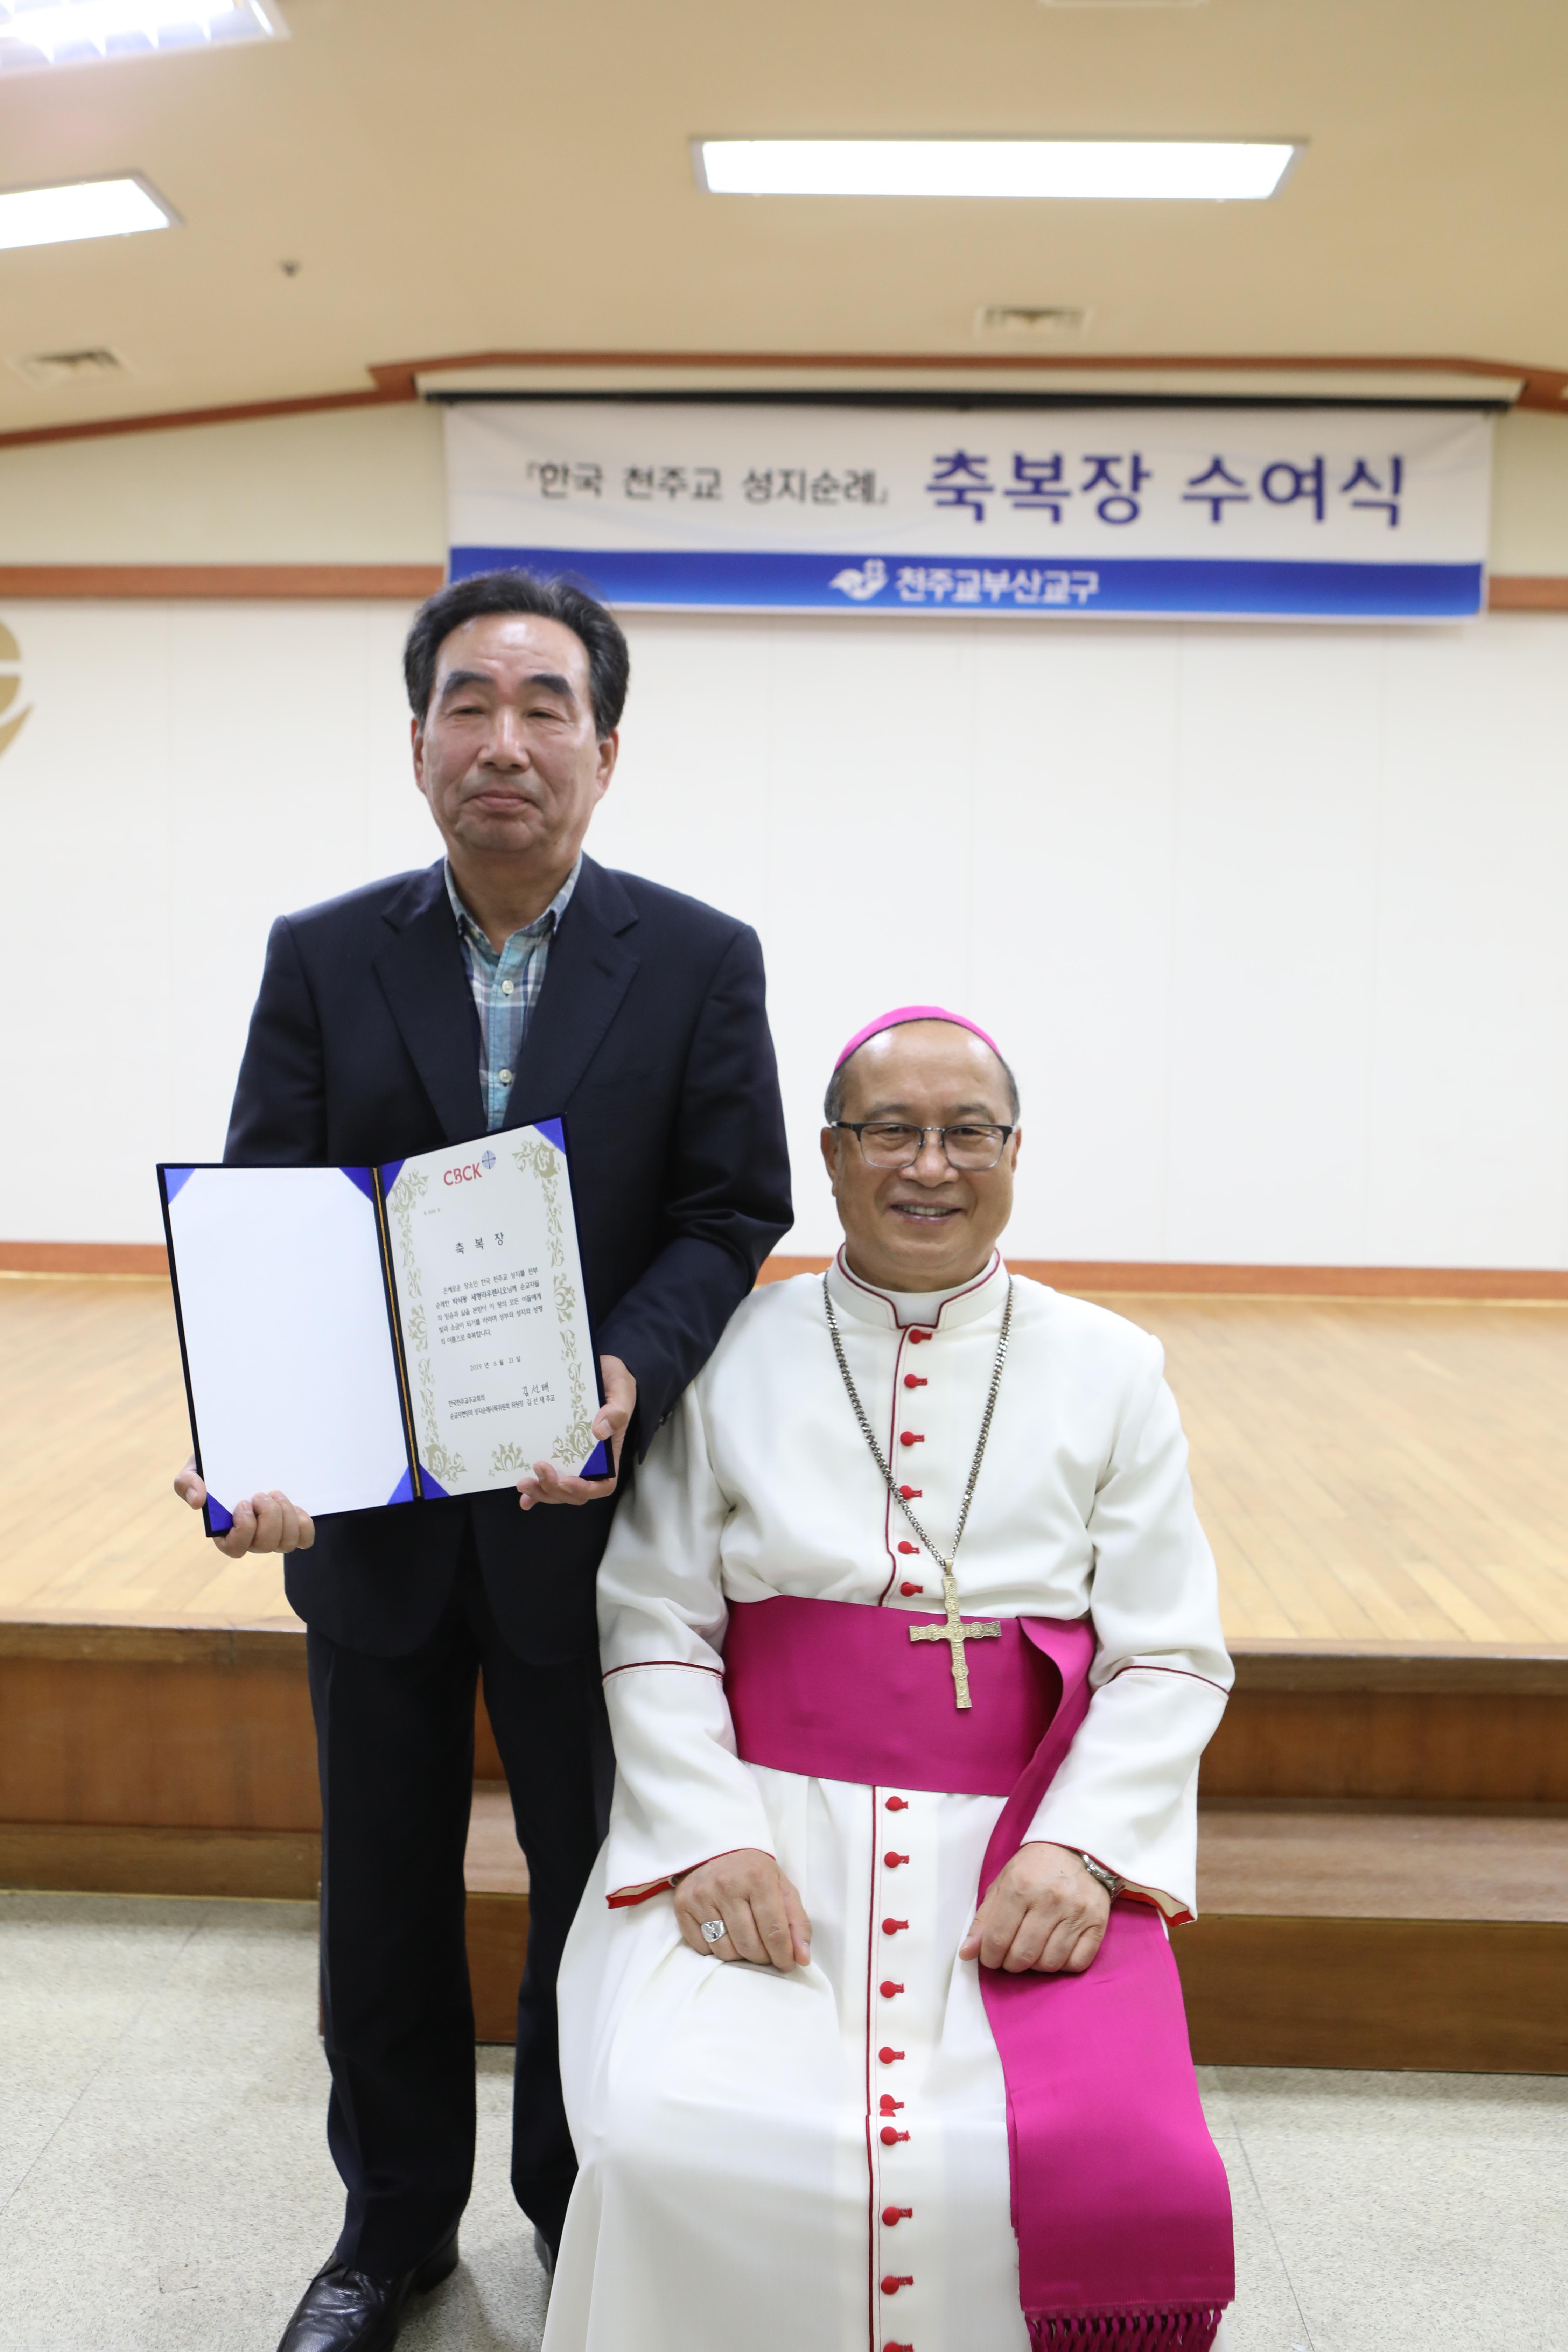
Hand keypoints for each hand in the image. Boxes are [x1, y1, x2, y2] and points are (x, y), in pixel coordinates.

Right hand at [172, 1457, 314, 1558]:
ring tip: (276, 1494)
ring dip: (286, 1517)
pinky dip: (304, 1524)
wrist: (242, 1456)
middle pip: (265, 1545)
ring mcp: (273, 1533)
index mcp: (225, 1530)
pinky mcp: (292, 1526)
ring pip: (286, 1543)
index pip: (235, 1548)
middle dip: (268, 1517)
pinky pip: (304, 1539)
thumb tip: (198, 1501)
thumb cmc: (216, 1466)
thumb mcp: (196, 1468)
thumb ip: (187, 1482)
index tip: (243, 1503)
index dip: (243, 1530)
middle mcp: (250, 1537)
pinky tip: (296, 1505)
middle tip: (262, 1493)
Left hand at [518, 1354, 634, 1508]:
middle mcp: (590, 1460)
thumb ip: (617, 1410)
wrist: (601, 1370)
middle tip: (537, 1469)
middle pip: (575, 1492)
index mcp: (609, 1452)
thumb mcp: (621, 1388)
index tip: (565, 1481)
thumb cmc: (614, 1381)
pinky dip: (534, 1493)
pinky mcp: (556, 1450)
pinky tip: (522, 1497)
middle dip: (554, 1489)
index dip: (584, 1489)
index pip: (603, 1484)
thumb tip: (599, 1431)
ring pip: (558, 1489)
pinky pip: (547, 1478)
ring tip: (523, 1482)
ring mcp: (571, 1457)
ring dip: (541, 1491)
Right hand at [673, 1848, 812, 1972]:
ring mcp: (702, 1895)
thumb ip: (797, 1922)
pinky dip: (716, 1950)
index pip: (774, 1931)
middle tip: (766, 1953)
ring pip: (725, 1951)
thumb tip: (802, 1958)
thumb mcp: (782, 1887)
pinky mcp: (683, 1905)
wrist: (717, 1850)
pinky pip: (703, 1948)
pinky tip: (724, 1934)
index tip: (787, 1965)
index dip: (783, 1955)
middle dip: (762, 1957)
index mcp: (757, 1877)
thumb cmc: (754, 1873)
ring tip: (745, 1941)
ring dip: (739, 1956)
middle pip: (749, 1945)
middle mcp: (727, 1885)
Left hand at [959, 1841, 1109, 1975]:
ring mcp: (1076, 1912)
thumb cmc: (1035, 1868)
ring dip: (1036, 1965)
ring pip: (1049, 1963)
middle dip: (1011, 1963)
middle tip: (1011, 1956)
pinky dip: (1062, 1965)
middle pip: (1023, 1955)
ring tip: (1033, 1951)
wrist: (1077, 1849)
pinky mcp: (1098, 1923)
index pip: (997, 1939)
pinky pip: (1076, 1963)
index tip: (990, 1957)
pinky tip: (1055, 1950)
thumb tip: (967, 1953)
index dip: (989, 1957)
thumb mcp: (1003, 1883)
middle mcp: (1050, 1899)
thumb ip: (984, 1919)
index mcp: (1020, 1886)